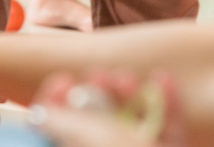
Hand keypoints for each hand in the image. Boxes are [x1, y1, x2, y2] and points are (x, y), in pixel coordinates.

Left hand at [28, 69, 182, 146]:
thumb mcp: (81, 138)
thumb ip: (58, 123)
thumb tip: (41, 114)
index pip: (60, 131)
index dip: (58, 103)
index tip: (64, 80)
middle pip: (100, 126)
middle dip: (99, 94)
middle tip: (100, 75)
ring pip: (137, 129)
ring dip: (133, 96)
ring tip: (127, 80)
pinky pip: (171, 134)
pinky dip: (169, 106)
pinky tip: (163, 80)